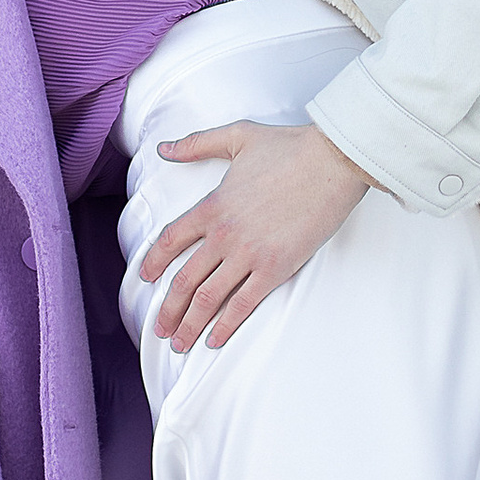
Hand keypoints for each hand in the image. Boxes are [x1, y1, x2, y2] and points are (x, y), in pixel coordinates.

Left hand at [137, 119, 369, 348]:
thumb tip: (164, 148)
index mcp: (212, 205)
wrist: (334, 161)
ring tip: (178, 343)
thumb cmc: (291, 147)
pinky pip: (243, 304)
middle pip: (184, 280)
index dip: (153, 262)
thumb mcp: (238, 136)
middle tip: (158, 328)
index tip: (145, 278)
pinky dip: (226, 326)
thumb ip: (197, 144)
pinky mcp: (276, 268)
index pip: (171, 240)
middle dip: (168, 309)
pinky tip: (214, 341)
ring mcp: (249, 254)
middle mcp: (224, 234)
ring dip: (190, 324)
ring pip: (208, 298)